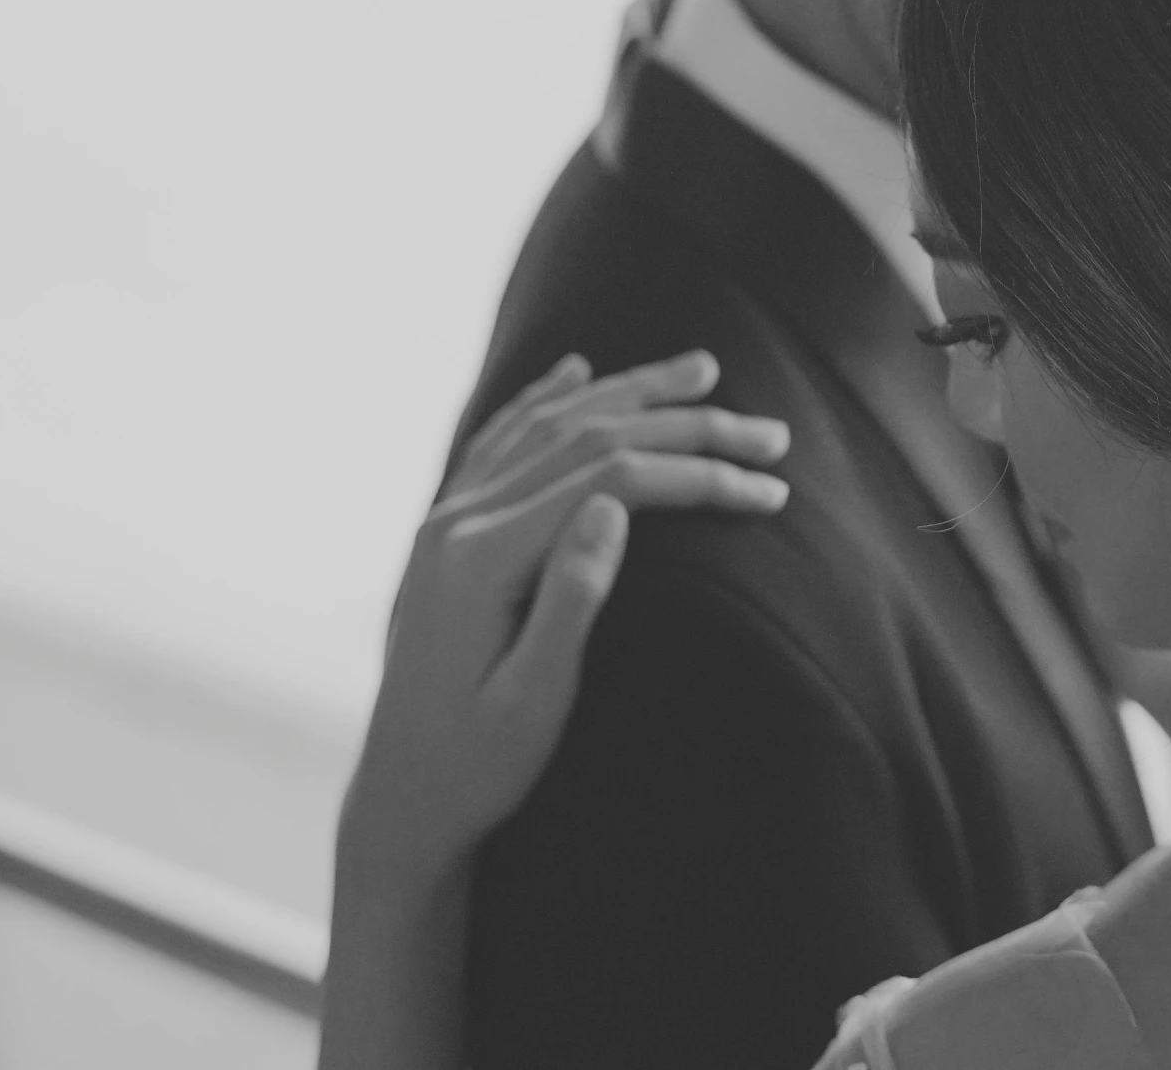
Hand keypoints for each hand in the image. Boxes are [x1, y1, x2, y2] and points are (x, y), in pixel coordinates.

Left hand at [342, 350, 787, 883]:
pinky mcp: (444, 533)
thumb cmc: (476, 769)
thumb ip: (571, 600)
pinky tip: (576, 370)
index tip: (770, 489)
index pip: (611, 481)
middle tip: (771, 429)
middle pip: (588, 437)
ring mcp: (444, 521)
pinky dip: (546, 397)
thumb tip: (616, 508)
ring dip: (631, 390)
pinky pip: (501, 440)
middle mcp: (456, 522)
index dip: (699, 475)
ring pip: (550, 424)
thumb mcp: (533, 703)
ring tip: (702, 368)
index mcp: (481, 560)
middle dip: (688, 423)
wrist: (399, 802)